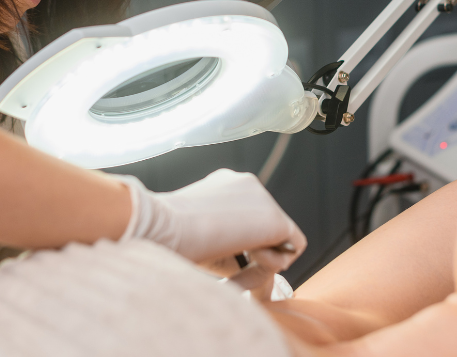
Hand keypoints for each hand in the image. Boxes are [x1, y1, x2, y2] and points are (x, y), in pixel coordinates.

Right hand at [115, 169, 306, 269]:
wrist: (163, 227)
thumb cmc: (170, 236)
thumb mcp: (199, 238)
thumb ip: (227, 250)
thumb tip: (252, 272)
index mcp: (225, 185)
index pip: (247, 216)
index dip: (240, 244)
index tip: (216, 259)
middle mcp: (247, 184)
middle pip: (267, 226)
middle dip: (254, 251)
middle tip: (231, 273)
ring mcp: (263, 197)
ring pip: (281, 237)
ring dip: (262, 258)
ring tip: (236, 266)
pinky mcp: (275, 218)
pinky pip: (292, 248)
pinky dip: (272, 264)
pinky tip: (247, 260)